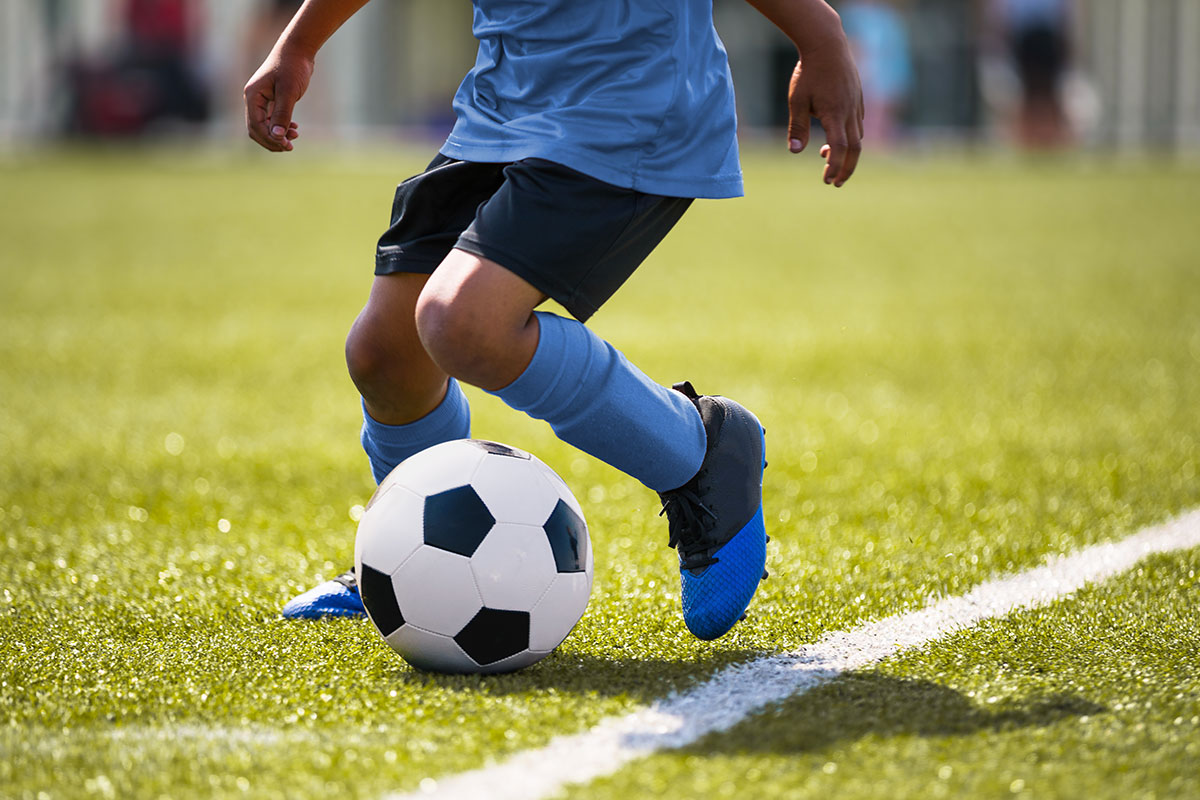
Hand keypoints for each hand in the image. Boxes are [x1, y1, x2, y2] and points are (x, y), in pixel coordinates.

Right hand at [243, 48, 312, 151]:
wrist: (298, 51)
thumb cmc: (293, 68)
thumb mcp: (289, 92)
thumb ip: (282, 114)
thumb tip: (277, 136)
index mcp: (253, 96)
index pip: (256, 125)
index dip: (270, 138)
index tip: (287, 144)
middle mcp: (253, 99)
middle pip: (256, 129)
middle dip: (272, 140)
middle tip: (290, 146)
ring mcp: (260, 100)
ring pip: (263, 126)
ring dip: (277, 135)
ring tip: (295, 136)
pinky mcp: (270, 100)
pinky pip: (270, 119)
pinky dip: (280, 126)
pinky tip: (294, 128)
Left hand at [786, 42, 863, 186]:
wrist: (827, 44)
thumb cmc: (809, 73)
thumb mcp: (797, 100)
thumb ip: (798, 127)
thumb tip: (795, 151)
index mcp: (835, 115)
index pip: (839, 149)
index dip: (835, 167)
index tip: (828, 181)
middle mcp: (850, 112)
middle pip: (855, 149)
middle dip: (846, 169)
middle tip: (836, 183)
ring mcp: (856, 105)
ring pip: (858, 137)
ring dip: (845, 152)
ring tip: (824, 155)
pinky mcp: (858, 99)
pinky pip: (858, 124)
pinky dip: (849, 137)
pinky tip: (835, 135)